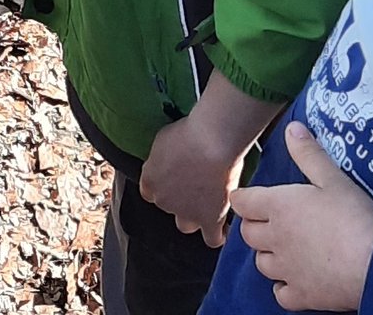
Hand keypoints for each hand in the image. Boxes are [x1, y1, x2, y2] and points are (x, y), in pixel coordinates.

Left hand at [140, 104, 246, 246]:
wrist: (211, 143)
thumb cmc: (189, 133)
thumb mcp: (163, 140)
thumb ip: (161, 158)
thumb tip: (168, 162)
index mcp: (150, 181)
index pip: (150, 191)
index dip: (163, 184)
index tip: (172, 177)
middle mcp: (165, 201)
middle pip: (168, 206)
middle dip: (178, 197)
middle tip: (193, 182)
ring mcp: (187, 213)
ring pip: (186, 225)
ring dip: (194, 217)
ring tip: (206, 204)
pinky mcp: (210, 221)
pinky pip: (212, 239)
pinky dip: (217, 235)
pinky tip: (222, 227)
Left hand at [230, 122, 372, 311]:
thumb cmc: (353, 217)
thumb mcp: (333, 178)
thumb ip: (309, 154)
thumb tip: (291, 128)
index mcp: (278, 207)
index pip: (241, 202)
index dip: (243, 198)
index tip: (250, 198)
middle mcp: (275, 238)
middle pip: (248, 234)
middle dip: (254, 226)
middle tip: (271, 222)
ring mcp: (286, 270)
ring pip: (261, 264)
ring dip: (267, 255)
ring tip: (283, 249)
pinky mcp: (302, 295)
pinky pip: (280, 294)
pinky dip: (283, 288)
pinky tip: (295, 279)